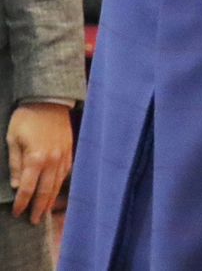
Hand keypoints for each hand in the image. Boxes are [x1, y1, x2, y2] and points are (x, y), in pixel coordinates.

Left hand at [8, 103, 71, 223]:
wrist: (49, 100)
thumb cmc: (26, 118)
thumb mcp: (13, 139)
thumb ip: (15, 163)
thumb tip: (16, 184)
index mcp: (36, 158)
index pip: (27, 188)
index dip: (21, 203)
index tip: (16, 213)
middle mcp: (52, 160)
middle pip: (45, 190)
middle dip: (38, 207)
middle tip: (33, 220)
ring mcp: (63, 155)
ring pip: (58, 183)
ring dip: (51, 199)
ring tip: (44, 211)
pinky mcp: (69, 150)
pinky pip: (66, 172)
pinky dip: (60, 184)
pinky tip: (56, 190)